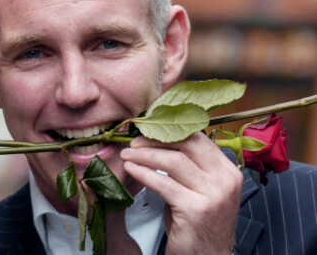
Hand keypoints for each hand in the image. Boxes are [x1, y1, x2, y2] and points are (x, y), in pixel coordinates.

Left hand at [121, 132, 242, 254]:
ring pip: (174, 161)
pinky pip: (164, 184)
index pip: (199, 139)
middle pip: (188, 144)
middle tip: (134, 142)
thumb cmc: (197, 223)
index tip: (148, 132)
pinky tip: (131, 169)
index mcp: (228, 171)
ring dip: (145, 155)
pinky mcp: (196, 210)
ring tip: (127, 155)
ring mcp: (214, 195)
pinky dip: (143, 173)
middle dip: (156, 140)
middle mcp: (226, 181)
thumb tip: (157, 142)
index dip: (170, 133)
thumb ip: (188, 166)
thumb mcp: (199, 189)